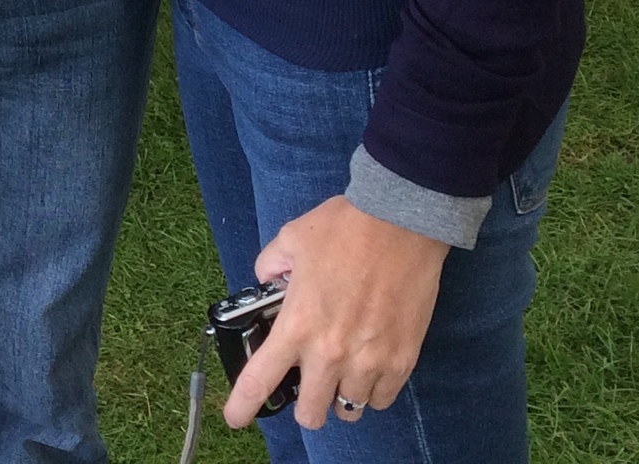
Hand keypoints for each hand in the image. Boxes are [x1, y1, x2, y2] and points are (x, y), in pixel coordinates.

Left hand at [224, 195, 449, 430]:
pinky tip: (370, 368)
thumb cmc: (345, 228)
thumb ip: (272, 265)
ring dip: (341, 397)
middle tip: (309, 386)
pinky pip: (382, 399)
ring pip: (349, 411)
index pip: (261, 380)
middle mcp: (330, 353)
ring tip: (344, 374)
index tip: (236, 418)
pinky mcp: (402, 360)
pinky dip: (373, 391)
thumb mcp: (292, 238)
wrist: (401, 221)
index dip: (243, 406)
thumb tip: (270, 281)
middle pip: (310, 414)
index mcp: (297, 325)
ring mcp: (369, 361)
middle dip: (305, 406)